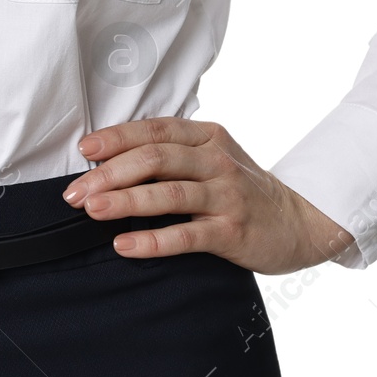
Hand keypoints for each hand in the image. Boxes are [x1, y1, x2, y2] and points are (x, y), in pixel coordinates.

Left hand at [63, 116, 352, 273]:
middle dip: (109, 174)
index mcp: (206, 137)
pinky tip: (124, 245)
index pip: (153, 131)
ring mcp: (226, 196)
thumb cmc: (242, 189)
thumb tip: (110, 160)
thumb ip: (172, 153)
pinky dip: (152, 240)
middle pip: (154, 159)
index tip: (84, 151)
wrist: (301, 221)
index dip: (115, 138)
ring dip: (125, 201)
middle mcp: (216, 161)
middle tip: (75, 193)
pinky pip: (186, 235)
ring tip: (92, 210)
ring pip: (168, 194)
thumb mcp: (212, 158)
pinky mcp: (232, 231)